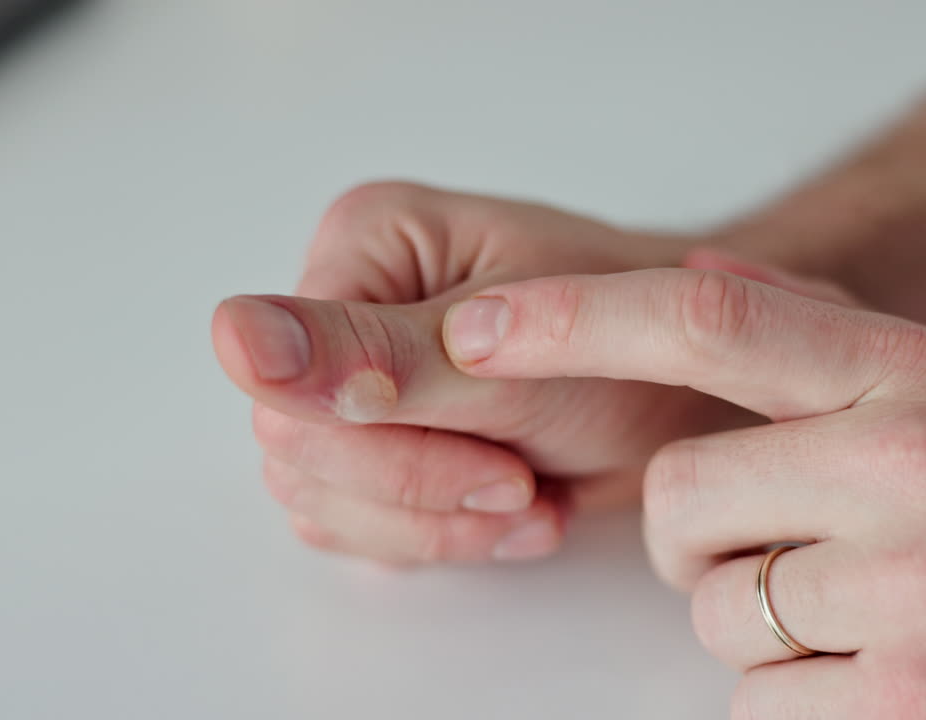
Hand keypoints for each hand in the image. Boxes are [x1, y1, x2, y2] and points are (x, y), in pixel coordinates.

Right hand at [212, 182, 768, 564]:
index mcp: (361, 250)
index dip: (383, 449)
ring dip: (432, 524)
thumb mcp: (505, 352)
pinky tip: (514, 511)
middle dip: (418, 491)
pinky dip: (437, 536)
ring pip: (321, 498)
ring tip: (528, 498)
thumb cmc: (630, 339)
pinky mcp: (382, 441)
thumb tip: (232, 336)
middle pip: (297, 450)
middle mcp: (343, 309)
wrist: (693, 383)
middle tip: (522, 483)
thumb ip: (367, 351)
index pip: (288, 384)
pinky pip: (356, 522)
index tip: (497, 457)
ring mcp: (356, 380)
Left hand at [443, 268, 925, 716]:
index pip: (708, 320)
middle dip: (699, 540)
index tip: (478, 330)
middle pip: (674, 496)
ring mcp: (917, 592)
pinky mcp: (910, 706)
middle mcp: (917, 466)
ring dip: (757, 627)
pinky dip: (794, 701)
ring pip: (710, 611)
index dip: (572, 319)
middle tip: (789, 551)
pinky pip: (752, 704)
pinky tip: (885, 680)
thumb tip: (698, 275)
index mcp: (919, 376)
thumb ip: (822, 335)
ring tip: (864, 618)